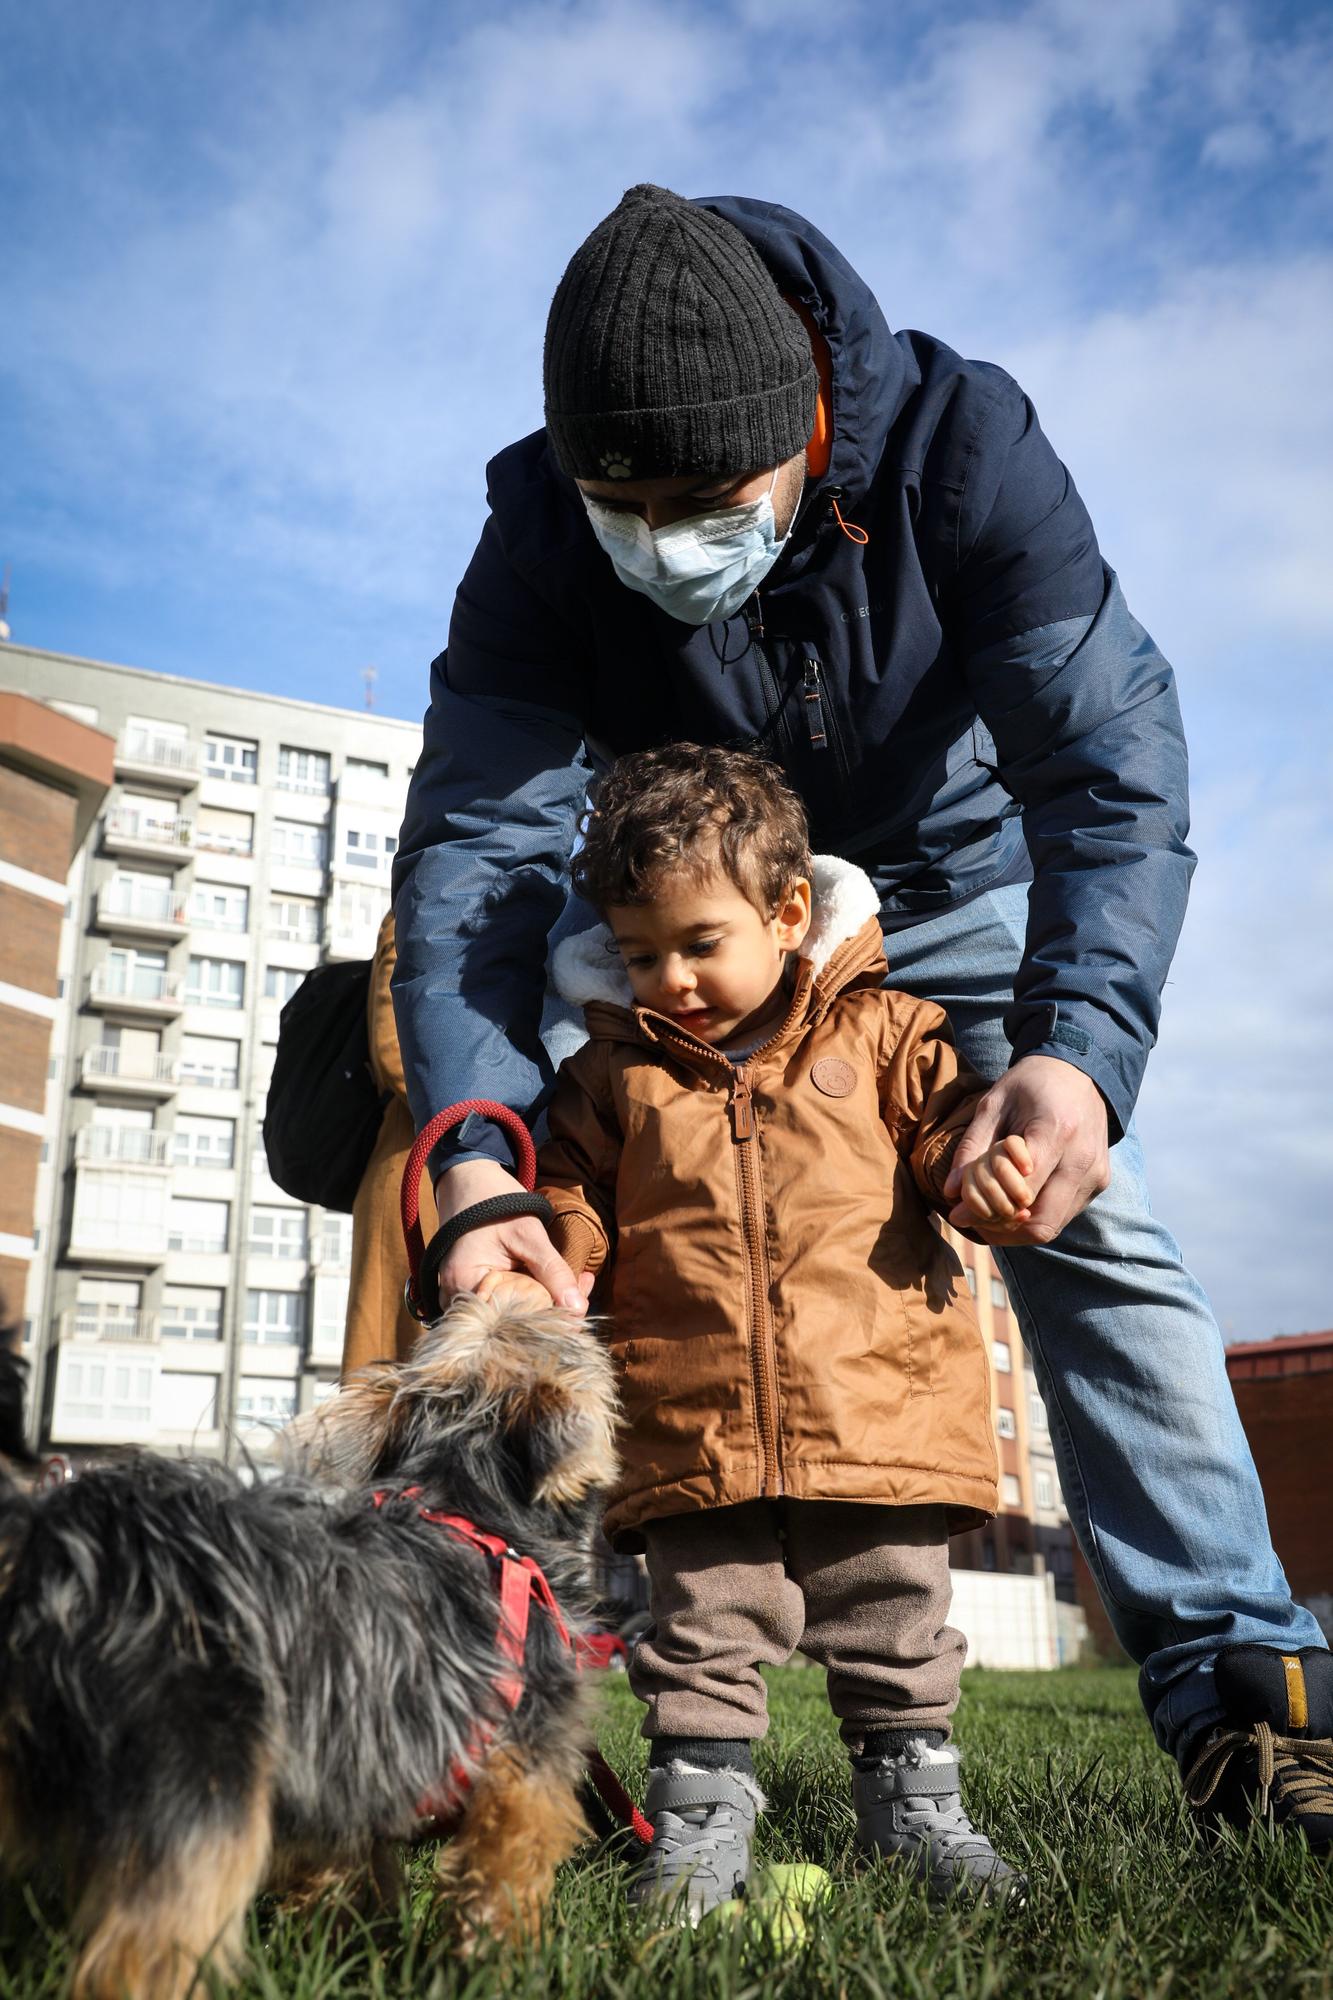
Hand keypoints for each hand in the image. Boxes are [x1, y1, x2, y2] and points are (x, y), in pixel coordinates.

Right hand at [432, 1159, 591, 1314]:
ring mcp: (462, 1297)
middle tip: (585, 1284)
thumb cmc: (496, 1202)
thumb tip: (578, 1308)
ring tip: (580, 1280)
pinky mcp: (472, 1292)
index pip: (513, 1318)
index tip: (581, 1301)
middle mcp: (457, 1299)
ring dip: (547, 1298)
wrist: (469, 1181)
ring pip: (514, 1312)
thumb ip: (552, 1271)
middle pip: (513, 1319)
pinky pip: (507, 1301)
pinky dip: (534, 1293)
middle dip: (553, 1306)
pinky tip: (560, 1281)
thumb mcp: (529, 1234)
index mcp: (465, 1285)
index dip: (550, 1314)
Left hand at [944, 1055, 1109, 1246]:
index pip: (1021, 1191)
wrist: (1079, 1070)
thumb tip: (951, 1192)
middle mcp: (1083, 1158)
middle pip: (1039, 1220)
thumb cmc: (1030, 1084)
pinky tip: (1013, 1204)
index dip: (986, 1207)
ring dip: (1017, 1229)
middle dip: (1000, 1227)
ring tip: (989, 1214)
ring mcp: (1096, 1173)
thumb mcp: (993, 1104)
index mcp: (1057, 1131)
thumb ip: (972, 1148)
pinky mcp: (1100, 1181)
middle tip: (972, 1219)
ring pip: (1052, 1225)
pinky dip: (1035, 1218)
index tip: (959, 1211)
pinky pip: (1064, 1215)